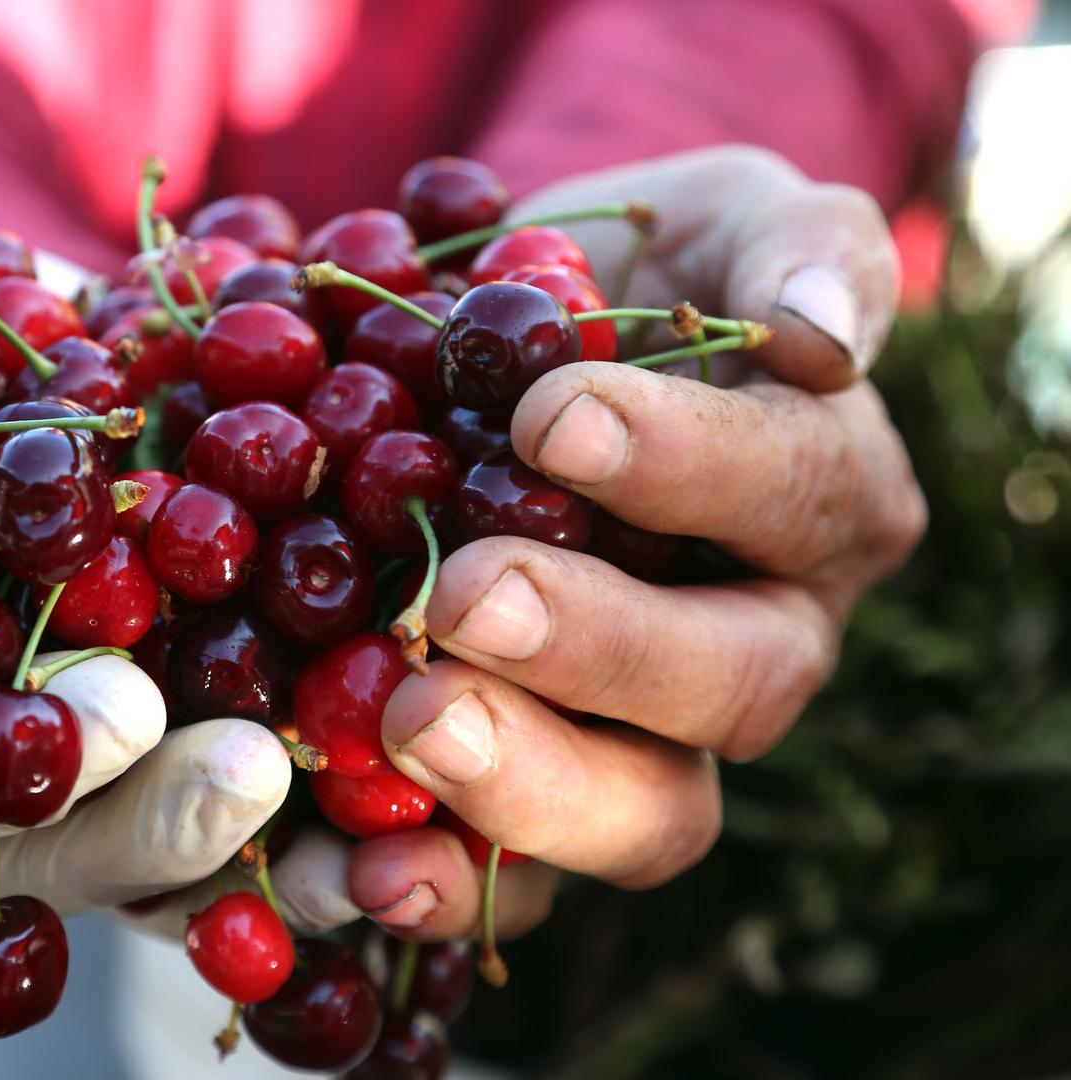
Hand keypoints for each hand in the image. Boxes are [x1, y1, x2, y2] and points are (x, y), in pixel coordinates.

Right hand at [0, 227, 291, 913]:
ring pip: (70, 843)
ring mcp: (19, 784)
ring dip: (158, 825)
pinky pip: (190, 864)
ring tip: (254, 777)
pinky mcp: (140, 800)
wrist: (72, 378)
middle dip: (31, 748)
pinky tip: (345, 849)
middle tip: (121, 709)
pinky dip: (266, 868)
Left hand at [350, 146, 928, 940]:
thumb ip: (796, 245)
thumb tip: (824, 330)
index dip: (692, 466)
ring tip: (413, 726)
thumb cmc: (629, 281)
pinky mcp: (545, 797)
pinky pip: (520, 875)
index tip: (555, 420)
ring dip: (529, 787)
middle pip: (731, 686)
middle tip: (469, 598)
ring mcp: (657, 736)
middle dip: (601, 648)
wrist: (517, 357)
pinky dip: (445, 883)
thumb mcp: (722, 219)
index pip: (797, 492)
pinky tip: (359, 867)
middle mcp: (758, 637)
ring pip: (647, 809)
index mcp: (820, 500)